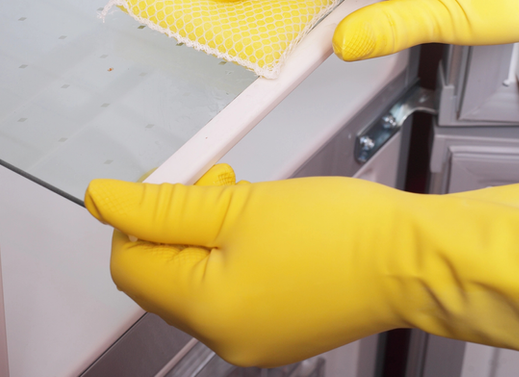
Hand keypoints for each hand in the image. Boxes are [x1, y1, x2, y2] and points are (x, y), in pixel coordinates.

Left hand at [86, 164, 518, 368]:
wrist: (415, 258)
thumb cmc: (341, 232)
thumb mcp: (239, 202)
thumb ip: (163, 205)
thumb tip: (104, 201)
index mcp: (206, 309)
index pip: (131, 264)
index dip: (138, 215)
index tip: (168, 179)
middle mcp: (225, 336)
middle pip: (164, 275)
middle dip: (177, 221)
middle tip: (215, 180)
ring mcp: (255, 338)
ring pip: (199, 279)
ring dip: (208, 233)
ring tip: (247, 197)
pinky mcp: (281, 329)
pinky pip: (234, 290)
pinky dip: (236, 254)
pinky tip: (267, 225)